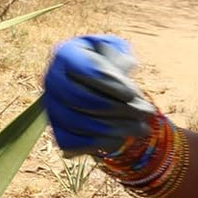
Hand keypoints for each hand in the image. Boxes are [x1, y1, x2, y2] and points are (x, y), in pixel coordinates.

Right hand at [41, 35, 154, 153]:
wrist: (98, 83)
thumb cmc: (109, 63)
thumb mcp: (117, 53)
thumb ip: (120, 60)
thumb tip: (127, 68)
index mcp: (66, 55)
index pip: (82, 69)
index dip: (108, 83)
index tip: (132, 94)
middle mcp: (52, 80)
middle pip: (79, 98)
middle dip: (116, 108)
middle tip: (145, 113)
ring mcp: (52, 106)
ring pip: (75, 122)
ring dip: (112, 128)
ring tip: (142, 128)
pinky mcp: (57, 129)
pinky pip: (68, 142)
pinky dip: (95, 144)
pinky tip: (120, 141)